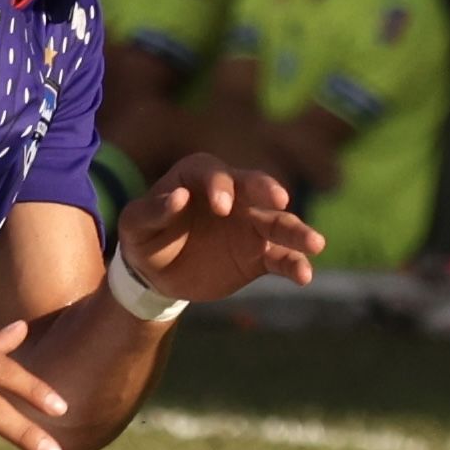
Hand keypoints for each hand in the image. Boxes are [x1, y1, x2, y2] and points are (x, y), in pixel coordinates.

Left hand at [124, 153, 323, 303]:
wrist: (158, 273)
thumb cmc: (145, 238)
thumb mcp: (135, 225)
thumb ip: (153, 210)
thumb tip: (179, 197)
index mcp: (200, 176)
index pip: (215, 173)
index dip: (220, 187)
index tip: (222, 208)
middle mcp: (233, 194)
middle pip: (256, 187)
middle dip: (268, 192)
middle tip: (280, 201)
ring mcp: (250, 225)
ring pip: (278, 223)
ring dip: (297, 232)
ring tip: (315, 244)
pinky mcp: (259, 255)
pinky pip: (281, 258)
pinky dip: (294, 265)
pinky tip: (304, 276)